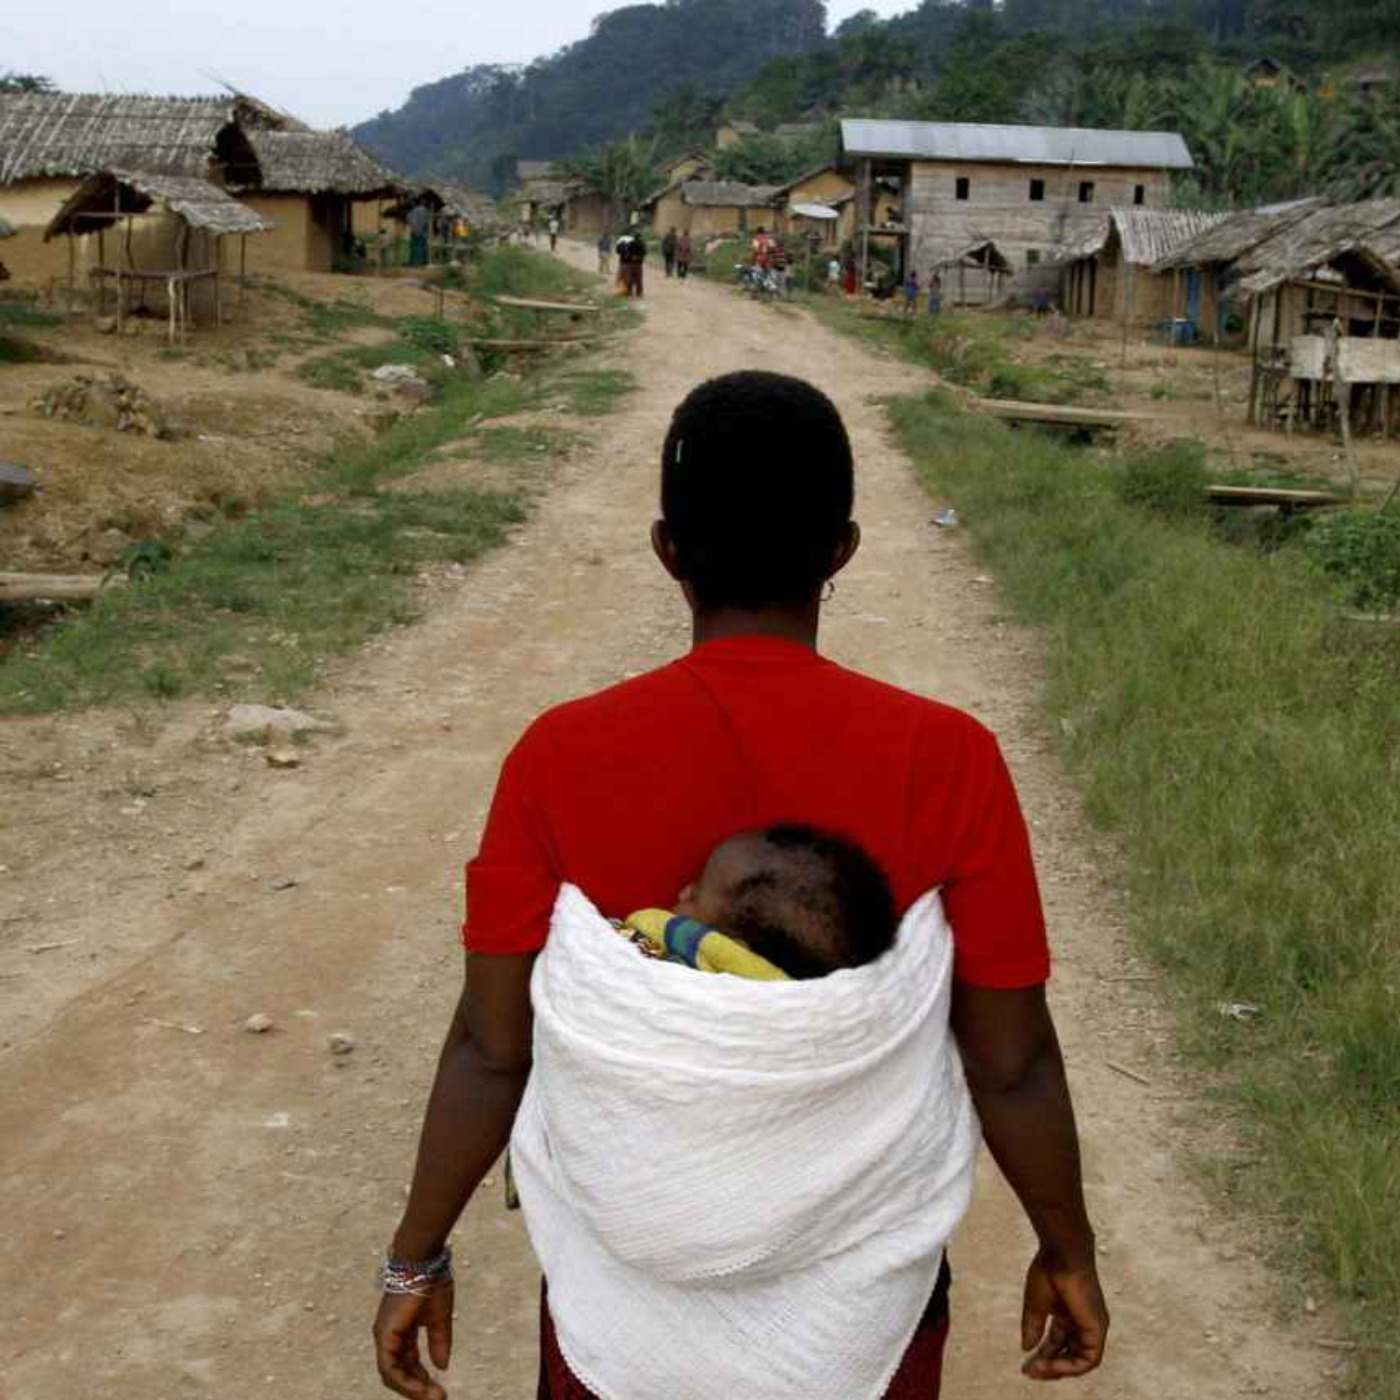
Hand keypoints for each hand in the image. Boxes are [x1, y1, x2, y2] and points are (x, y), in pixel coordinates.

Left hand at [373, 1281, 453, 1398]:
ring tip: (433, 1397)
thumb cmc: (431, 1282)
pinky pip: (389, 1368)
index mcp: (402, 1331)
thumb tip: (442, 1366)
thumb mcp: (439, 1318)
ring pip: (392, 1375)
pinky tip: (421, 1388)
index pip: (409, 1362)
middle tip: (438, 1398)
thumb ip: (440, 1342)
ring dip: (412, 1389)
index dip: (422, 1379)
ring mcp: (385, 1336)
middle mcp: (390, 1336)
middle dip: (418, 1388)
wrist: (423, 1262)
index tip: (439, 1390)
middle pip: (400, 1372)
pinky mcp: (384, 1335)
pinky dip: (403, 1381)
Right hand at [1020, 1248, 1108, 1380]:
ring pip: (1080, 1361)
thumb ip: (1033, 1327)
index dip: (1042, 1356)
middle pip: (1068, 1355)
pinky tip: (1052, 1365)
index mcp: (1068, 1315)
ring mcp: (1092, 1327)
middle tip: (1030, 1371)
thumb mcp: (1036, 1304)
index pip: (1057, 1344)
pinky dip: (1071, 1366)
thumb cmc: (1049, 1269)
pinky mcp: (1097, 1328)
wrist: (1062, 1252)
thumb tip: (1026, 1348)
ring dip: (1059, 1369)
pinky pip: (1089, 1359)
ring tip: (1038, 1369)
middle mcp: (1082, 1323)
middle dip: (1049, 1366)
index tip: (1025, 1364)